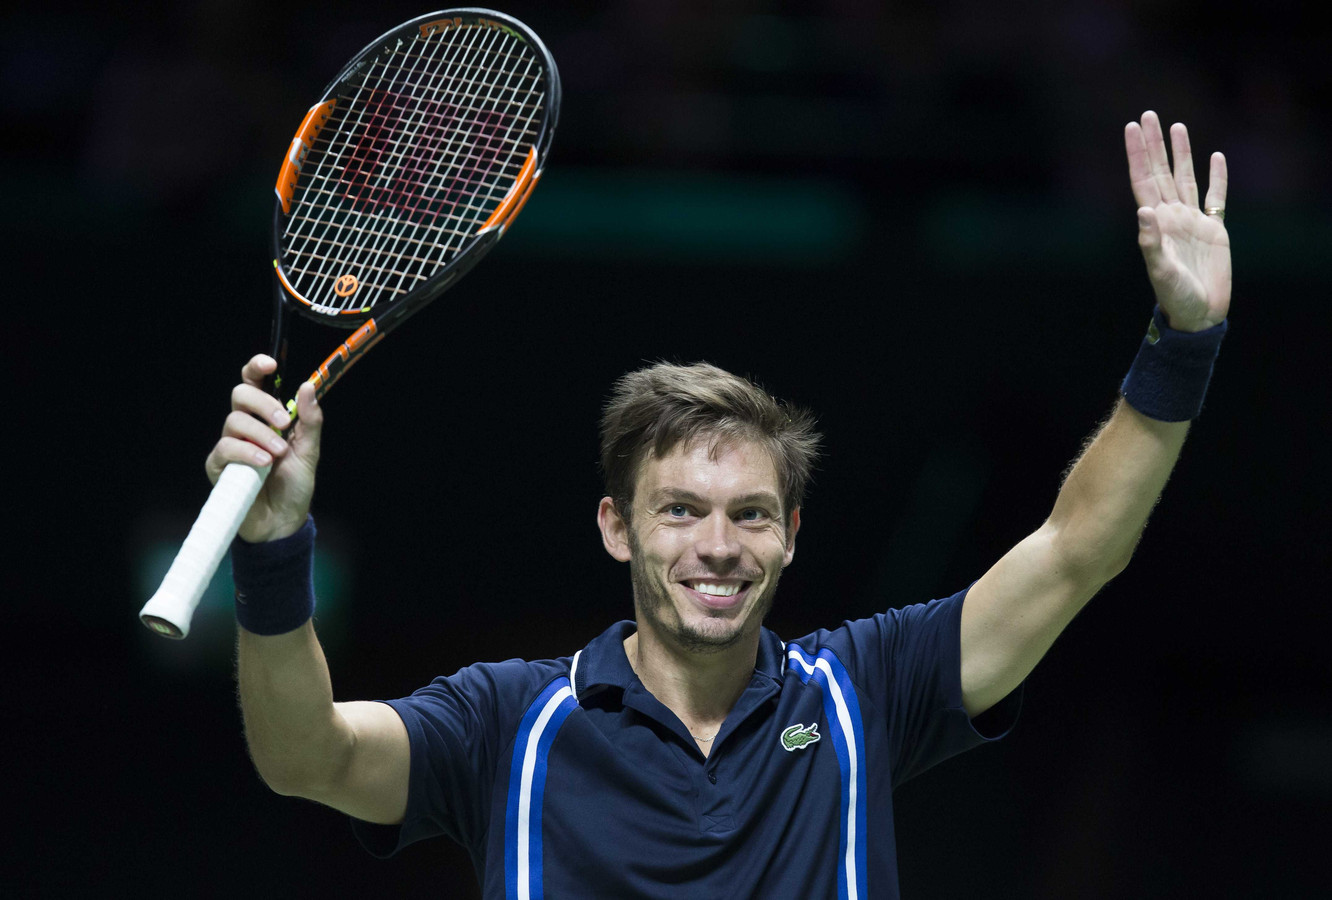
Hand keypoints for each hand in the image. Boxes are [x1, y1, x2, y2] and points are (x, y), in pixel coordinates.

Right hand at [205, 354, 323, 542]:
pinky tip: (264, 463)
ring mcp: (230, 444)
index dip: (257, 367)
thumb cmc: (294, 485)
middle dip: (263, 403)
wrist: (283, 521)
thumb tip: (307, 386)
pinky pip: (226, 448)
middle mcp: (245, 426)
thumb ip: (310, 421)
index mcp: (267, 418)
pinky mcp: (218, 466)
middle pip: (240, 394)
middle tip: (283, 421)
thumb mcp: (309, 451)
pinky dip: (247, 452)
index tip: (271, 364)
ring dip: (260, 434)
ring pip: (234, 421)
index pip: (254, 383)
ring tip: (279, 453)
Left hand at [1124, 110, 1230, 331]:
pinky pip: (1216, 197)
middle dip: (1154, 144)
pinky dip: (1217, 177)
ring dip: (1181, 153)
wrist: (1199, 313)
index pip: (1142, 180)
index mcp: (1155, 223)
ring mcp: (1192, 221)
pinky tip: (1216, 157)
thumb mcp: (1159, 270)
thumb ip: (1150, 242)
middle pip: (1161, 172)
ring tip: (1176, 126)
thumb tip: (1143, 211)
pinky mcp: (1214, 229)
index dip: (1137, 154)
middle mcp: (1171, 216)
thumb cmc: (1174, 295)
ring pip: (1185, 178)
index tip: (1130, 129)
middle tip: (1148, 115)